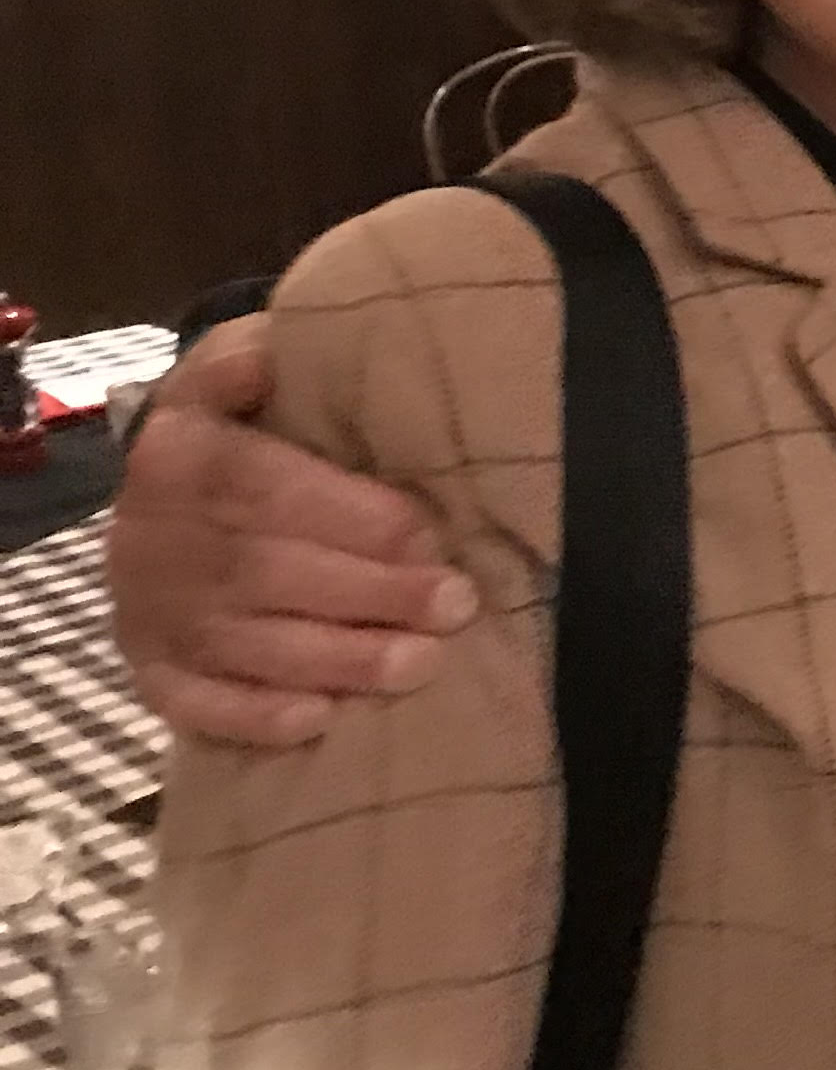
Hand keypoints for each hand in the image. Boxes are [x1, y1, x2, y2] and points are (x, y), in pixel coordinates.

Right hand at [105, 319, 475, 749]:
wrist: (165, 478)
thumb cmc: (246, 420)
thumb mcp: (246, 365)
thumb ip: (262, 354)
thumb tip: (278, 351)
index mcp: (179, 452)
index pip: (263, 487)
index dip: (352, 517)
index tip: (431, 536)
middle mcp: (150, 534)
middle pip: (263, 572)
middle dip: (370, 595)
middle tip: (456, 606)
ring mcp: (145, 607)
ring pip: (241, 643)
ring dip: (337, 660)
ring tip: (421, 664)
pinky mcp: (146, 665)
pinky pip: (190, 702)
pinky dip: (254, 716)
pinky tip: (320, 719)